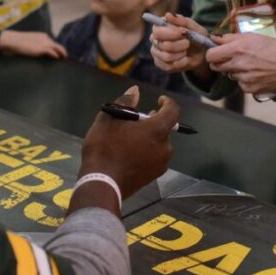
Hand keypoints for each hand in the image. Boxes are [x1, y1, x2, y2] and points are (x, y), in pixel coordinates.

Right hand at [0, 30, 66, 58]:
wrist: (13, 40)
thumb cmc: (17, 42)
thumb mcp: (29, 42)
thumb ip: (35, 45)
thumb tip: (36, 51)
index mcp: (42, 36)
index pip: (52, 42)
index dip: (56, 48)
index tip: (59, 52)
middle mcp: (45, 38)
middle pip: (57, 45)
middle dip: (62, 50)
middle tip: (65, 56)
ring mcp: (44, 43)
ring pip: (58, 48)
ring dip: (62, 53)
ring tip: (64, 58)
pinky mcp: (42, 49)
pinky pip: (52, 52)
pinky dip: (56, 55)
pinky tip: (57, 59)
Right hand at [75, 85, 177, 203]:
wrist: (102, 183)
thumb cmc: (105, 147)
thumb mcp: (109, 119)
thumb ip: (125, 102)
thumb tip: (135, 90)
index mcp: (158, 130)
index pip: (173, 111)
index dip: (167, 102)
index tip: (159, 100)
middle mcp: (165, 147)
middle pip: (164, 128)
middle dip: (153, 122)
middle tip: (136, 120)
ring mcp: (161, 163)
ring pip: (159, 144)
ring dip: (149, 138)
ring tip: (129, 138)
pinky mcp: (154, 176)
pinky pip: (154, 157)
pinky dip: (146, 151)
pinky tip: (129, 154)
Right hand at [150, 12, 211, 78]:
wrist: (200, 53)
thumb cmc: (196, 37)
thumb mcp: (194, 27)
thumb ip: (182, 21)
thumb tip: (168, 15)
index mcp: (160, 26)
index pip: (157, 31)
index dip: (171, 33)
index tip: (184, 32)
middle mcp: (155, 39)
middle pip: (162, 45)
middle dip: (178, 45)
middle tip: (187, 43)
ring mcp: (156, 52)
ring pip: (166, 56)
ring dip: (180, 54)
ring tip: (186, 51)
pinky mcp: (160, 64)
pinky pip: (168, 66)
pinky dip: (180, 63)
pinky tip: (185, 59)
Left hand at [206, 33, 275, 95]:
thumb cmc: (273, 48)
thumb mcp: (252, 36)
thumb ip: (230, 38)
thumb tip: (214, 38)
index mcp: (237, 49)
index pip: (210, 55)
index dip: (212, 54)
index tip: (217, 53)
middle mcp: (238, 64)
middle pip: (216, 67)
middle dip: (221, 62)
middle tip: (232, 59)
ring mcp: (243, 78)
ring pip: (229, 75)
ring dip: (235, 70)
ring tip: (250, 65)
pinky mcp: (249, 88)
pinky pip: (239, 84)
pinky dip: (244, 80)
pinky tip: (255, 73)